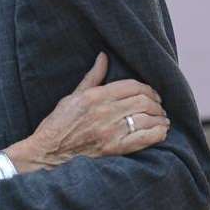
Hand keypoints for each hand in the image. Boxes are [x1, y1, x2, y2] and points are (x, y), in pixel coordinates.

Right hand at [5, 52, 168, 173]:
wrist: (48, 152)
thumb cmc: (58, 124)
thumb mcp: (72, 97)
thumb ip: (92, 77)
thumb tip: (103, 57)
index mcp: (95, 96)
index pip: (132, 86)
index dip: (147, 88)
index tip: (151, 94)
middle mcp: (105, 112)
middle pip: (143, 101)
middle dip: (156, 102)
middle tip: (158, 106)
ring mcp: (111, 131)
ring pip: (147, 118)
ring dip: (159, 117)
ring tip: (161, 119)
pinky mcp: (115, 148)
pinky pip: (145, 138)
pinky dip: (157, 133)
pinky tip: (160, 131)